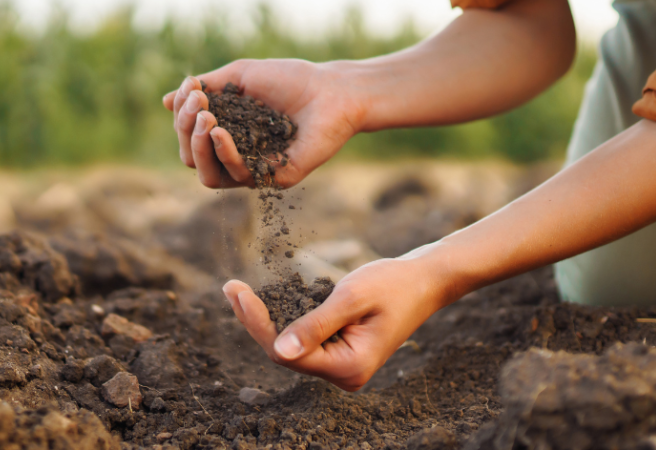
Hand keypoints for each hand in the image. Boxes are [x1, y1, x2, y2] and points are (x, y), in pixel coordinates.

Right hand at [163, 59, 365, 187]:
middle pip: (192, 158)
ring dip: (197, 146)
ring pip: (208, 176)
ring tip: (206, 118)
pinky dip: (224, 154)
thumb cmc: (290, 79)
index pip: (189, 136)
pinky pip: (238, 177)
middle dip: (185, 130)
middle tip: (199, 105)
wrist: (332, 90)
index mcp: (227, 133)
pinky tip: (220, 132)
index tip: (192, 88)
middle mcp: (238, 155)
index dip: (182, 115)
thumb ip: (205, 88)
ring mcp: (255, 169)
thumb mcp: (240, 76)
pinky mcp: (274, 179)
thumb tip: (165, 101)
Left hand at [221, 254, 447, 390]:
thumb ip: (316, 324)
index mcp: (349, 367)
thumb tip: (279, 349)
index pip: (288, 353)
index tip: (237, 292)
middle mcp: (344, 374)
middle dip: (256, 321)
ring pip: (291, 347)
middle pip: (285, 353)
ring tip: (238, 291)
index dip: (258, 324)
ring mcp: (342, 366)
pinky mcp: (340, 351)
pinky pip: (304, 339)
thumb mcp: (352, 297)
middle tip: (230, 287)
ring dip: (266, 319)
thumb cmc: (394, 284)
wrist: (425, 281)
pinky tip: (264, 299)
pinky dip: (284, 318)